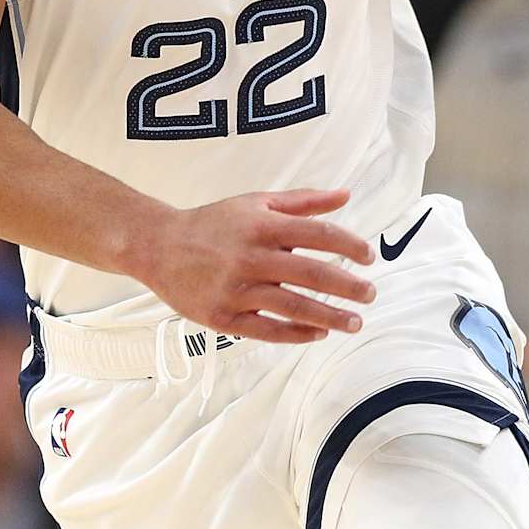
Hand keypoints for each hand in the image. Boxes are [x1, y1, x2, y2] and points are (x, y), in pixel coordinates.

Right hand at [131, 188, 376, 343]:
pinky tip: (317, 333)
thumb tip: (345, 195)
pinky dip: (296, 334)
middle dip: (347, 286)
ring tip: (354, 322)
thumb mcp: (257, 203)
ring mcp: (236, 289)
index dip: (349, 245)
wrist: (159, 246)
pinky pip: (267, 330)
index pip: (318, 235)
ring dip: (330, 317)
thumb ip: (303, 201)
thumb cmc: (213, 223)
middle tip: (370, 294)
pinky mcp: (223, 316)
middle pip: (311, 273)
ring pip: (293, 307)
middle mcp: (251, 256)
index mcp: (262, 225)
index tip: (369, 257)